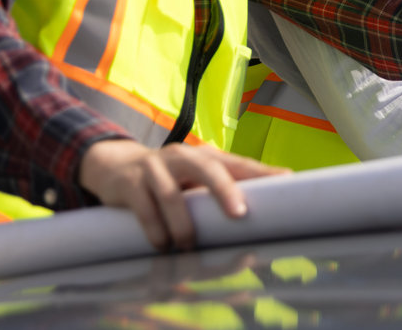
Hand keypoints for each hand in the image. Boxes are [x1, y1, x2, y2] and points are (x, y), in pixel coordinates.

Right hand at [78, 139, 287, 251]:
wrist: (115, 167)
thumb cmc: (169, 179)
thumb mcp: (194, 180)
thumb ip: (220, 193)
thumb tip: (257, 221)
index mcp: (204, 156)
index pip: (237, 162)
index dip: (261, 171)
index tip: (285, 180)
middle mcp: (182, 156)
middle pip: (207, 167)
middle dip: (224, 190)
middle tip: (238, 214)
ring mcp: (154, 167)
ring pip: (171, 193)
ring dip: (183, 223)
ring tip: (189, 246)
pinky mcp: (130, 182)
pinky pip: (144, 206)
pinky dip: (155, 228)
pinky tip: (162, 245)